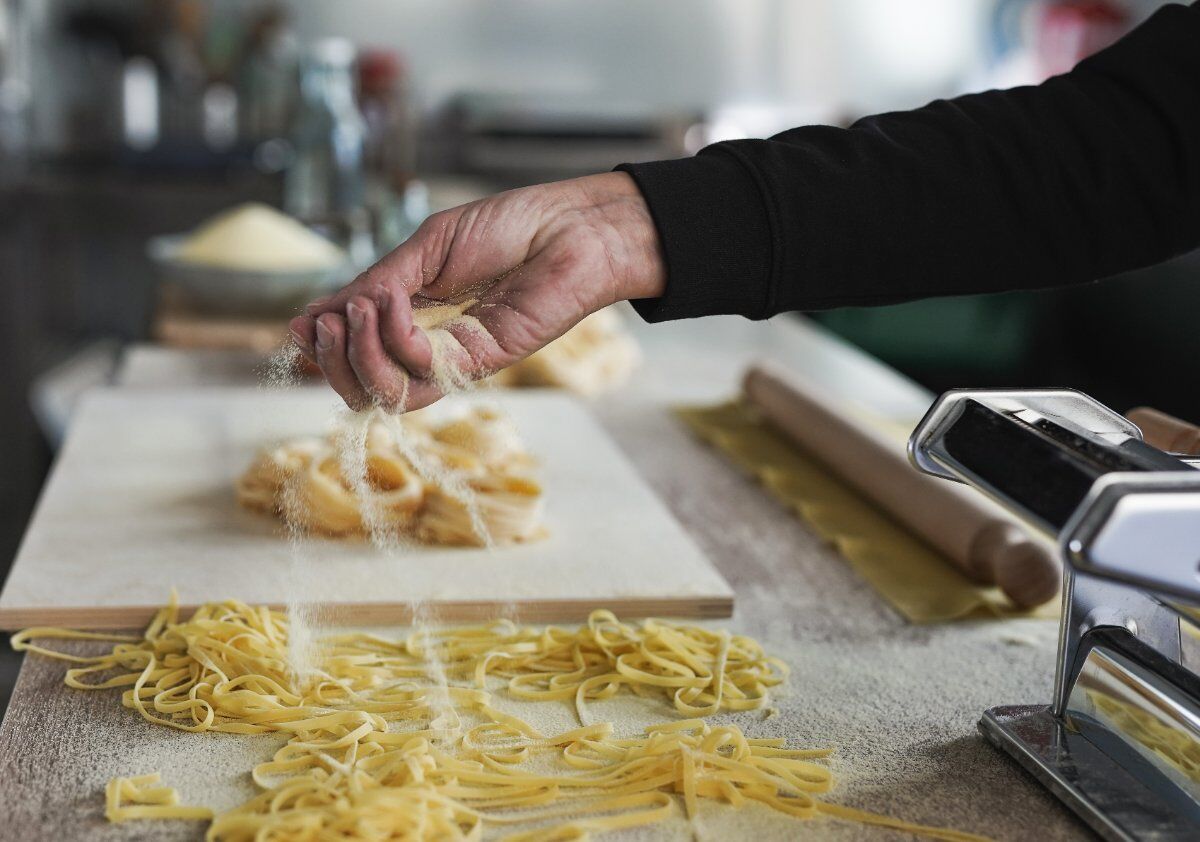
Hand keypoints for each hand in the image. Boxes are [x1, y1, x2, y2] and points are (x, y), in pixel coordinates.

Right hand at [290, 172, 664, 411]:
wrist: (569, 226)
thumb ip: (375, 285)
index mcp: (414, 321)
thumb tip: (313, 318)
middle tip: (328, 322)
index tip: (302, 324)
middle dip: (332, 360)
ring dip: (358, 353)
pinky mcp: (480, 364)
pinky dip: (395, 342)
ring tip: (360, 310)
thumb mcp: (425, 247)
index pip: (354, 360)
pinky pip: (421, 375)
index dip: (322, 350)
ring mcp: (454, 361)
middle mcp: (430, 350)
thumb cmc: (509, 227)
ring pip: (386, 394)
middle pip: (363, 390)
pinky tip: (396, 304)